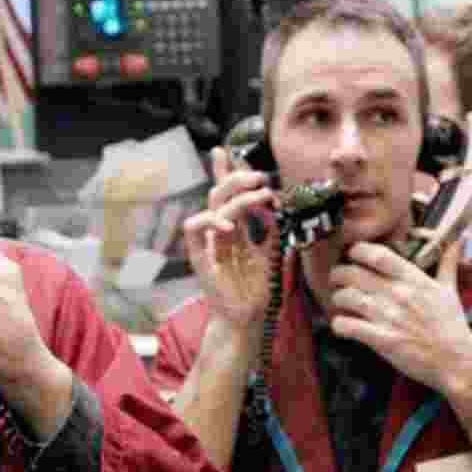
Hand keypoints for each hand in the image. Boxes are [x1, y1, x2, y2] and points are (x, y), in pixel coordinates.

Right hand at [183, 146, 275, 329]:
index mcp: (233, 230)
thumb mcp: (271, 256)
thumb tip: (278, 209)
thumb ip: (272, 234)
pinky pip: (193, 231)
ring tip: (260, 196)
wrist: (248, 319)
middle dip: (236, 177)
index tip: (226, 151)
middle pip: (218, 193)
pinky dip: (209, 221)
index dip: (225, 172)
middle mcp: (219, 233)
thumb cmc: (256, 291)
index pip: (226, 195)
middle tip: (260, 177)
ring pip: (213, 206)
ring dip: (236, 196)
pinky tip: (229, 225)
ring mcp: (208, 244)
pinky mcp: (201, 259)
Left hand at [328, 239, 471, 392]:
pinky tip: (342, 325)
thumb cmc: (452, 325)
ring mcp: (389, 317)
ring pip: (346, 297)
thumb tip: (457, 239)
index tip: (352, 254)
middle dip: (338, 274)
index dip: (358, 250)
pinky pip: (348, 326)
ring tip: (340, 302)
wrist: (457, 362)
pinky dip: (339, 324)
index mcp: (414, 280)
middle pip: (353, 273)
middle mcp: (398, 294)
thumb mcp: (450, 290)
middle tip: (337, 279)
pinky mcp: (382, 340)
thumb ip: (447, 261)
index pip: (378, 255)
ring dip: (337, 298)